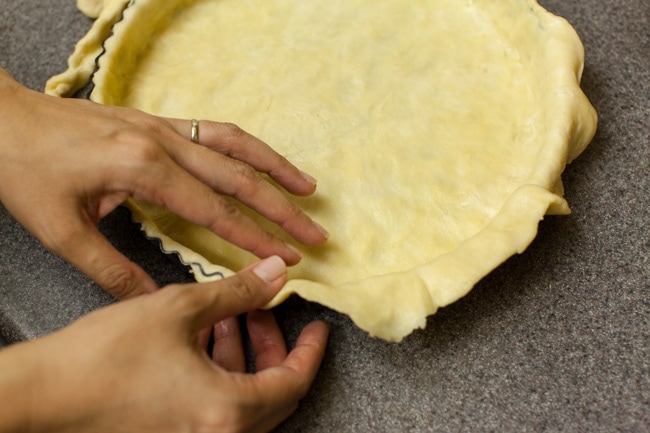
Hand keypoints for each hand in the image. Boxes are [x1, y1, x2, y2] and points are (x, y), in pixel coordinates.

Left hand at [0, 69, 327, 298]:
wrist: (1, 119)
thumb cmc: (25, 171)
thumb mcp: (61, 230)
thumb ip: (111, 268)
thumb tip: (153, 299)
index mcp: (143, 170)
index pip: (215, 211)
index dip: (254, 238)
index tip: (285, 260)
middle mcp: (163, 144)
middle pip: (238, 178)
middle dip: (282, 210)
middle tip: (315, 235)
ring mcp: (163, 127)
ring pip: (235, 146)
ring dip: (276, 168)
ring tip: (309, 189)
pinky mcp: (158, 120)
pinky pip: (214, 129)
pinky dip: (247, 145)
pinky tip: (263, 160)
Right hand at [0, 256, 328, 432]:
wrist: (43, 394)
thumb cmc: (105, 355)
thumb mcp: (180, 310)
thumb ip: (237, 291)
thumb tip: (275, 272)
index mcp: (227, 412)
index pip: (293, 382)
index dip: (310, 349)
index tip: (317, 325)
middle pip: (273, 395)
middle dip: (275, 348)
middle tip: (267, 313)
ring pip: (244, 401)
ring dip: (244, 356)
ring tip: (230, 314)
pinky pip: (216, 407)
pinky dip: (221, 372)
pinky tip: (204, 334)